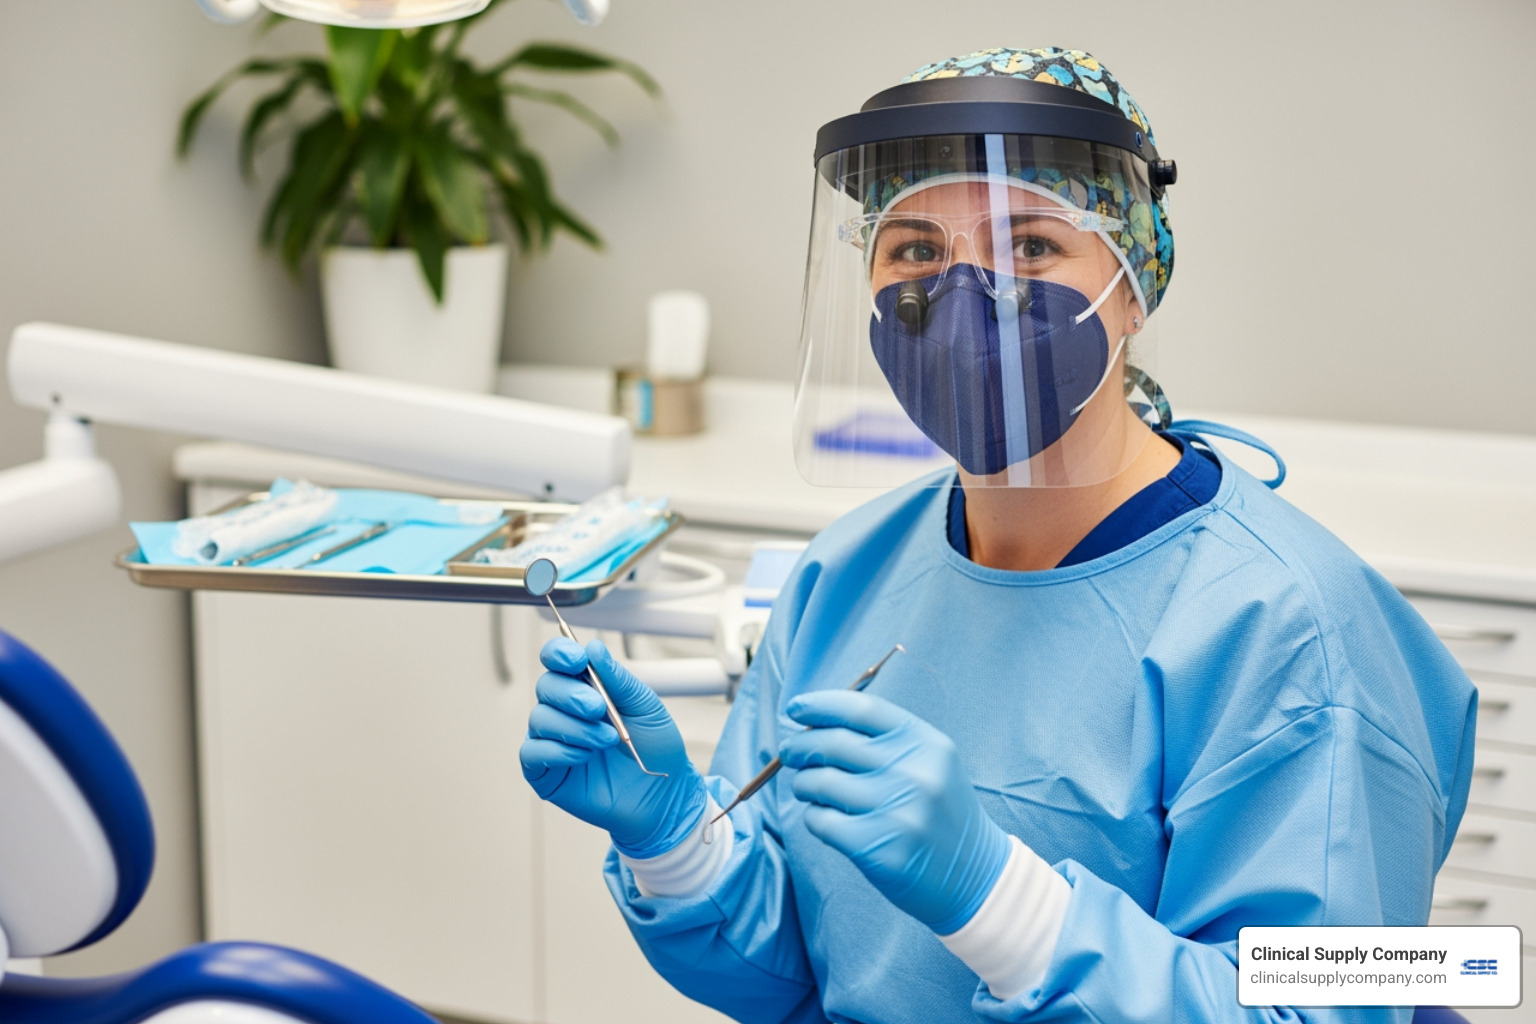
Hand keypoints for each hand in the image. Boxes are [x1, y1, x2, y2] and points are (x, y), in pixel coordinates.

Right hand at [521, 638, 706, 858]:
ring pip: (539, 719)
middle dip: (571, 694)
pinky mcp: (546, 772)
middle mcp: (565, 711)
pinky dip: (558, 751)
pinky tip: (584, 756)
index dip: (560, 653)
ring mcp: (553, 740)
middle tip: (598, 708)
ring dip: (575, 727)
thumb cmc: (655, 749)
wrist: (663, 795)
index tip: (577, 659)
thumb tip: (593, 648)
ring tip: (607, 740)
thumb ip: (618, 679)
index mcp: (586, 687)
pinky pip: (532, 752)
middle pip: (546, 686)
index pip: (558, 660)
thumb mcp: (645, 706)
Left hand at [780, 690, 1010, 934]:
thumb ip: (884, 739)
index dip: (821, 705)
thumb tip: (815, 724)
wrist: (975, 876)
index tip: (796, 708)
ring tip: (807, 787)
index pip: (862, 709)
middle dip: (800, 745)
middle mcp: (913, 773)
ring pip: (820, 782)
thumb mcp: (929, 762)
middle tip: (790, 753)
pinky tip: (824, 818)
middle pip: (833, 743)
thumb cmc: (939, 812)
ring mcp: (896, 812)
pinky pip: (821, 821)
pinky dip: (814, 816)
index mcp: (925, 743)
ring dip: (803, 782)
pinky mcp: (878, 849)